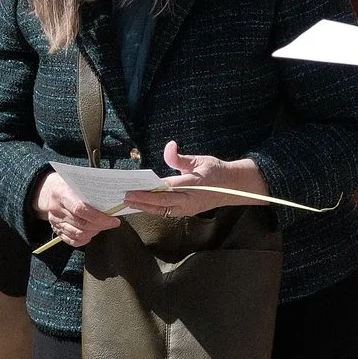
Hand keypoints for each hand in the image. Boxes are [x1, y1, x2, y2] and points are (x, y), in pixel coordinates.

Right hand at [36, 171, 120, 247]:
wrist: (48, 191)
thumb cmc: (68, 184)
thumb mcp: (77, 181)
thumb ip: (91, 190)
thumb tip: (113, 201)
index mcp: (62, 194)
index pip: (80, 209)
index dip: (99, 217)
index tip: (113, 220)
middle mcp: (57, 210)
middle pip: (81, 224)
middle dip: (100, 225)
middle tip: (111, 223)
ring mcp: (55, 222)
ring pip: (78, 234)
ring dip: (94, 232)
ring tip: (102, 226)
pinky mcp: (56, 230)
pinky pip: (72, 241)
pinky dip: (85, 239)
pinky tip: (92, 232)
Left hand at [125, 144, 265, 216]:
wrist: (233, 187)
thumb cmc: (215, 171)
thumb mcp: (200, 159)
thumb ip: (180, 157)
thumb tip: (169, 145)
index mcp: (194, 184)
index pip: (168, 187)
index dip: (150, 188)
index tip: (134, 186)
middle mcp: (190, 199)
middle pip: (162, 203)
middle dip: (142, 200)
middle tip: (125, 197)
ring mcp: (188, 209)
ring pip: (163, 210)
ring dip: (145, 207)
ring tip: (128, 203)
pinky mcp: (187, 212)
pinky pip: (167, 212)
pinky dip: (153, 209)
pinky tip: (142, 205)